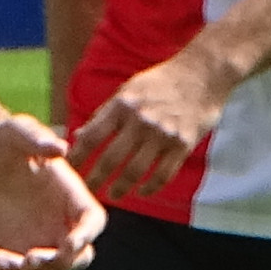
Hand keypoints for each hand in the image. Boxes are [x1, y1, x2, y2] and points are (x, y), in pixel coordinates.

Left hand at [0, 112, 100, 269]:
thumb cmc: (4, 139)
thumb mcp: (18, 131)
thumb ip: (37, 138)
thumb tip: (61, 148)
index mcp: (73, 196)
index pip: (93, 222)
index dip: (86, 235)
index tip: (69, 244)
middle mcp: (63, 225)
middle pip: (76, 259)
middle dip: (57, 264)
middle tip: (28, 259)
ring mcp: (42, 244)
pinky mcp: (18, 257)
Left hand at [69, 46, 230, 201]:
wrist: (202, 75)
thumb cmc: (160, 83)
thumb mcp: (127, 91)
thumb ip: (104, 114)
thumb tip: (78, 136)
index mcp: (122, 105)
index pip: (92, 137)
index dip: (77, 157)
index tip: (68, 170)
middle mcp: (141, 120)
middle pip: (110, 159)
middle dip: (94, 180)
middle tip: (86, 192)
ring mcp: (163, 134)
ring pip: (135, 172)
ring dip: (120, 188)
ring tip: (112, 195)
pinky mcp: (183, 144)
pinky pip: (163, 174)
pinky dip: (150, 187)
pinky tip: (141, 191)